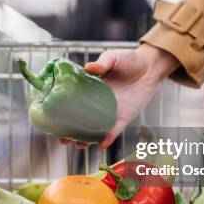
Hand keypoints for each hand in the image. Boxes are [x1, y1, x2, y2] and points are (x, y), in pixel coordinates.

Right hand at [61, 43, 179, 148]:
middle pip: (81, 120)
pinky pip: (115, 130)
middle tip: (63, 140)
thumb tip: (89, 67)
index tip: (53, 120)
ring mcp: (110, 112)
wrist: (149, 68)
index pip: (73, 102)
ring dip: (87, 139)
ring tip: (79, 146)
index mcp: (90, 89)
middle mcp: (98, 103)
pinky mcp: (124, 117)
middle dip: (72, 132)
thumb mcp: (113, 58)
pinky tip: (102, 144)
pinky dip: (108, 138)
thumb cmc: (129, 60)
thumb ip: (102, 63)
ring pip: (96, 129)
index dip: (63, 112)